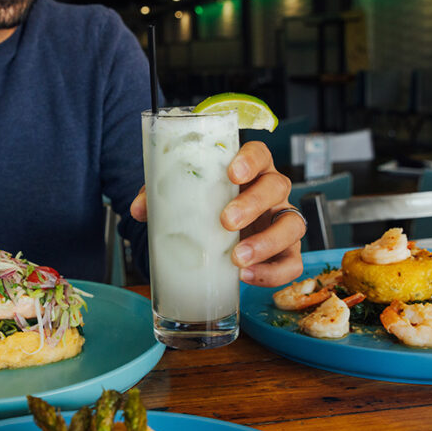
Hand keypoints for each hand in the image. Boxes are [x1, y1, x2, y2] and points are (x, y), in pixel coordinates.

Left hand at [130, 141, 304, 286]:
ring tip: (237, 258)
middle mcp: (271, 192)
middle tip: (226, 221)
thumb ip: (161, 195)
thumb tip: (138, 209)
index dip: (250, 160)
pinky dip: (274, 272)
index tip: (232, 173)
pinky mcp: (286, 251)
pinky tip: (248, 277)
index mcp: (249, 169)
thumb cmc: (204, 207)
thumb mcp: (183, 196)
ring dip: (266, 242)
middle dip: (253, 204)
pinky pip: (293, 262)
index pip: (259, 153)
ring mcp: (281, 221)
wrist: (215, 234)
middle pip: (277, 187)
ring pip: (292, 225)